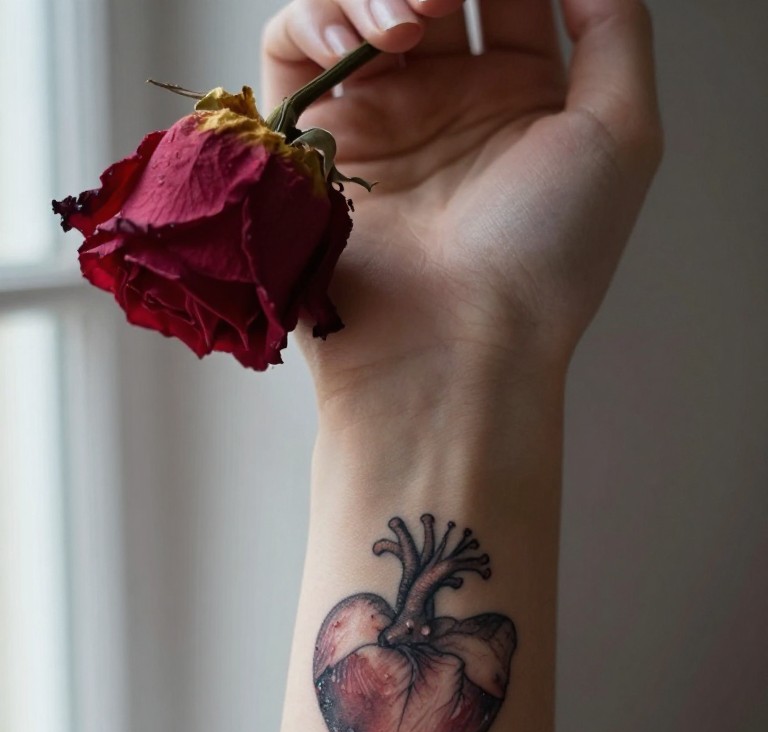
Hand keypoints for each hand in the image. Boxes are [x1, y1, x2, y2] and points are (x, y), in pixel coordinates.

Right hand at [262, 0, 661, 405]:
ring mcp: (376, 123)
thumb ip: (613, 29)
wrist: (454, 348)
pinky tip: (356, 45)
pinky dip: (315, 18)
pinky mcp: (312, 145)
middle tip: (444, 0)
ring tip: (410, 22)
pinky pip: (291, 47)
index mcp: (518, 101)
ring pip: (358, 6)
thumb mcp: (621, 136)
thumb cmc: (543, 260)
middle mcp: (445, 107)